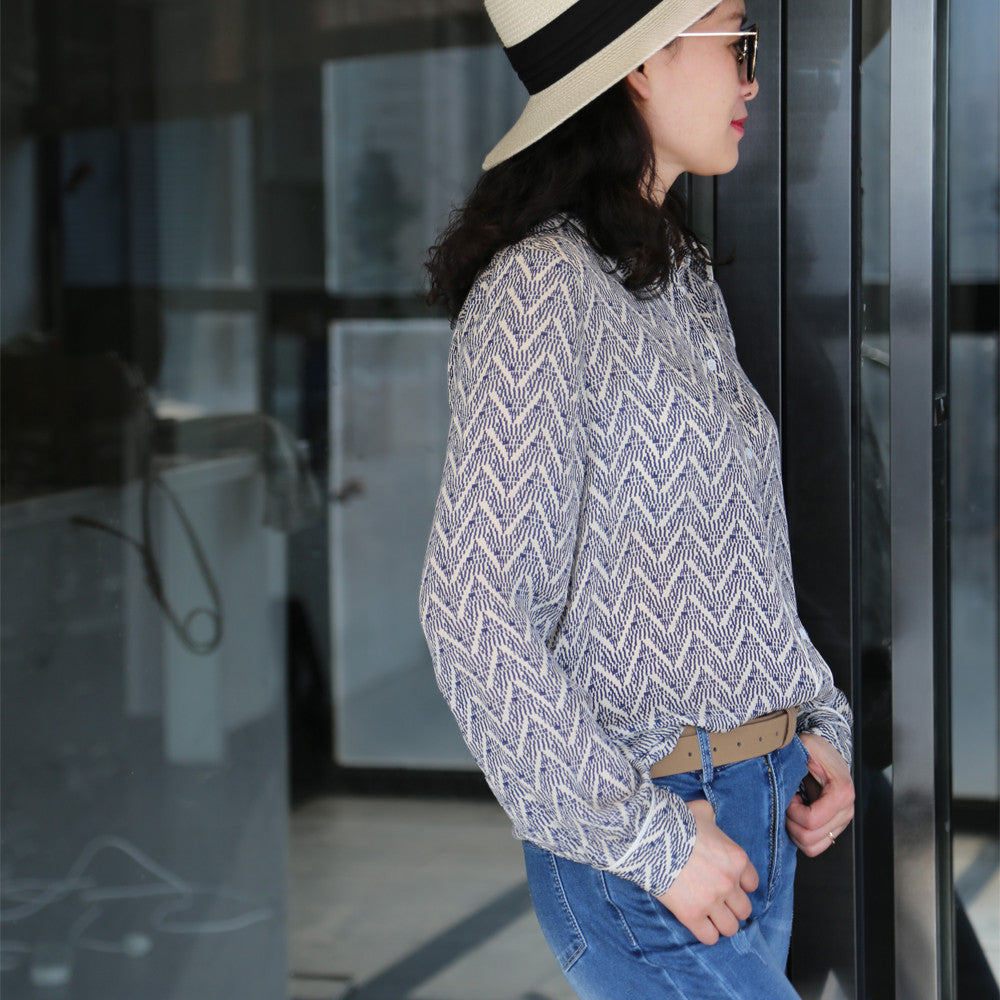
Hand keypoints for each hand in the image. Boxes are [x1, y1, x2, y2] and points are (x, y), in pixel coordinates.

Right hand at [655, 799, 758, 944]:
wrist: (649, 835)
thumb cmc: (675, 820)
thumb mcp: (701, 811)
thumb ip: (712, 819)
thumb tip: (709, 820)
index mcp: (736, 858)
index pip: (752, 884)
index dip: (740, 884)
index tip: (727, 883)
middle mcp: (729, 882)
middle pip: (744, 910)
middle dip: (731, 906)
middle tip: (717, 900)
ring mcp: (711, 901)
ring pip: (730, 927)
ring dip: (720, 922)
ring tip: (708, 914)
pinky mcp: (691, 915)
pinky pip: (710, 937)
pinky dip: (705, 932)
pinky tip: (696, 920)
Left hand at [785, 732, 854, 856]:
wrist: (826, 750)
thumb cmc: (814, 749)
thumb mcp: (804, 748)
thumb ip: (792, 762)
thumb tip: (777, 778)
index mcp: (841, 792)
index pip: (811, 820)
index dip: (792, 811)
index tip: (789, 796)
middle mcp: (846, 811)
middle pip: (810, 838)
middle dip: (790, 822)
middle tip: (787, 803)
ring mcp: (841, 822)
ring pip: (812, 847)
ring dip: (794, 831)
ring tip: (792, 810)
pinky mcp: (834, 828)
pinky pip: (815, 846)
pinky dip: (800, 837)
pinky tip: (796, 817)